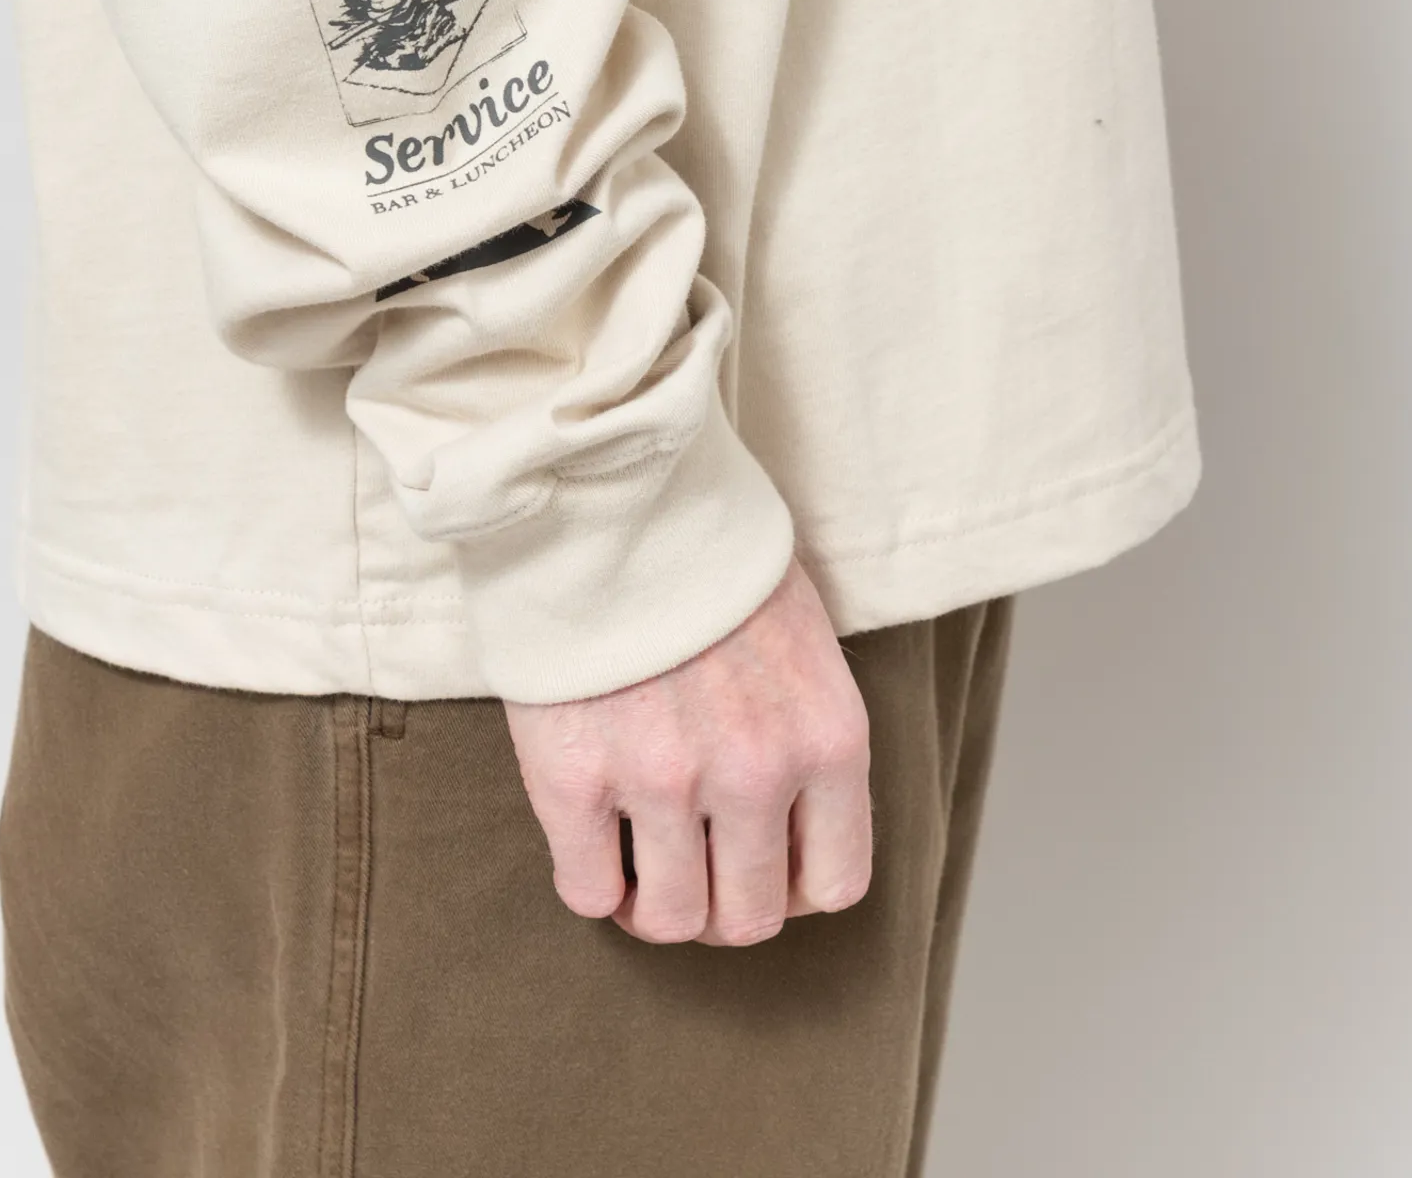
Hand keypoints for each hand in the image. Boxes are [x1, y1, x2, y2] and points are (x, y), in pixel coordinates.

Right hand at [503, 559, 872, 946]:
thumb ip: (804, 729)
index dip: (790, 886)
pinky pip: (588, 891)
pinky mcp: (575, 777)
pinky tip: (587, 834)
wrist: (611, 492)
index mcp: (828, 738)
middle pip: (749, 917)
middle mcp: (757, 772)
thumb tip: (790, 815)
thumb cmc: (706, 556)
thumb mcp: (802, 636)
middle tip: (686, 861)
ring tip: (633, 854)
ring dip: (651, 900)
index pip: (836, 883)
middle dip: (717, 901)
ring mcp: (664, 779)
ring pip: (671, 918)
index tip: (754, 858)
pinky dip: (590, 881)